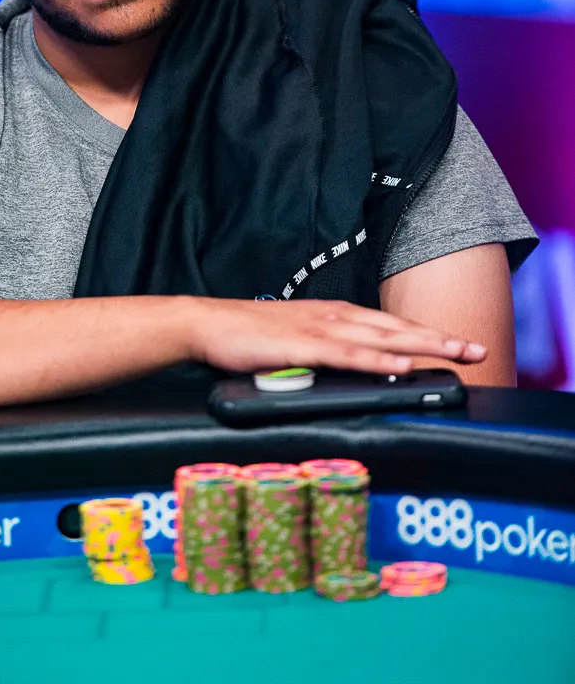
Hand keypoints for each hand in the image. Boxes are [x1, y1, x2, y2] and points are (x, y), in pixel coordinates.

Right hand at [189, 296, 487, 375]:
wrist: (207, 325)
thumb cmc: (248, 336)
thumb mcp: (296, 340)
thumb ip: (326, 351)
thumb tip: (353, 369)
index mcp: (333, 315)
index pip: (389, 324)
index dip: (426, 333)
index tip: (458, 342)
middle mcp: (333, 317)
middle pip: (395, 328)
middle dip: (438, 338)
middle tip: (476, 348)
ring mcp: (319, 329)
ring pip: (381, 338)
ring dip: (420, 345)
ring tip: (453, 354)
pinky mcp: (302, 345)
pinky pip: (348, 354)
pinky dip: (378, 359)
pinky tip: (400, 365)